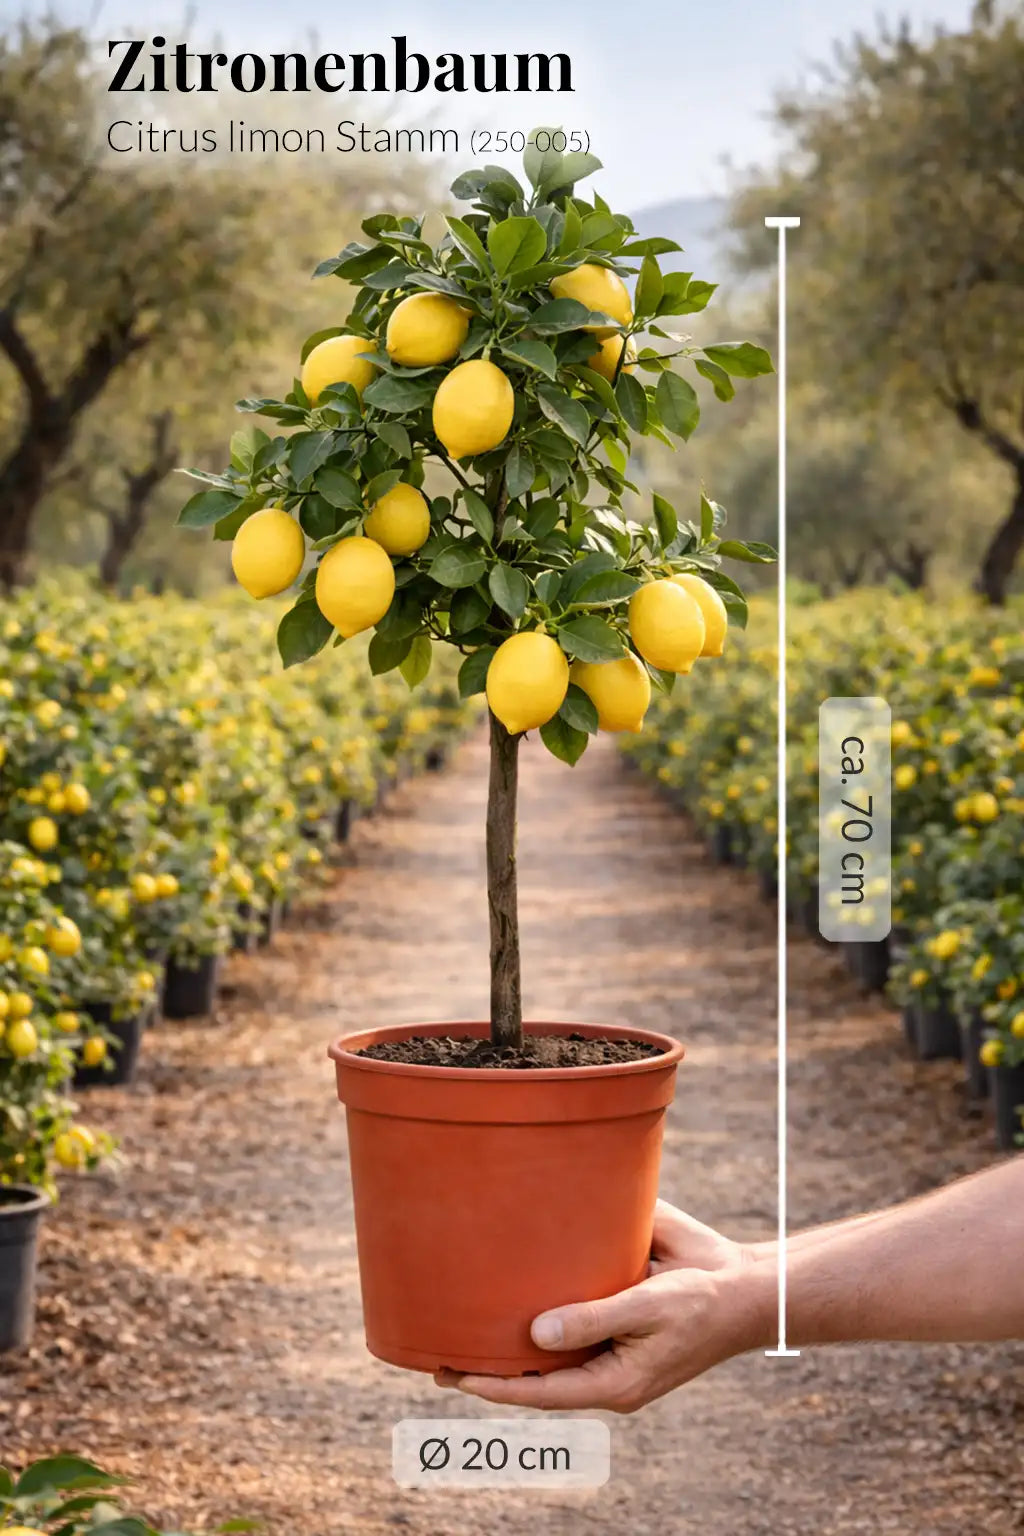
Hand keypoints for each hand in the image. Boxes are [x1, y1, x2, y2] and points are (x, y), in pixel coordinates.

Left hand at [434, 1202, 769, 1412]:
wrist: (744, 1286)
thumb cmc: (701, 1299)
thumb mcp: (649, 1307)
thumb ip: (594, 1318)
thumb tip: (537, 1334)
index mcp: (614, 1382)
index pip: (541, 1392)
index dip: (496, 1388)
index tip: (454, 1378)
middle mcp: (605, 1369)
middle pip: (539, 1379)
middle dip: (492, 1370)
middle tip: (437, 1355)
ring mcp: (610, 1347)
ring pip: (550, 1354)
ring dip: (510, 1344)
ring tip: (460, 1328)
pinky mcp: (616, 1318)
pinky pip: (570, 1324)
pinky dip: (537, 1317)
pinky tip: (511, 1299)